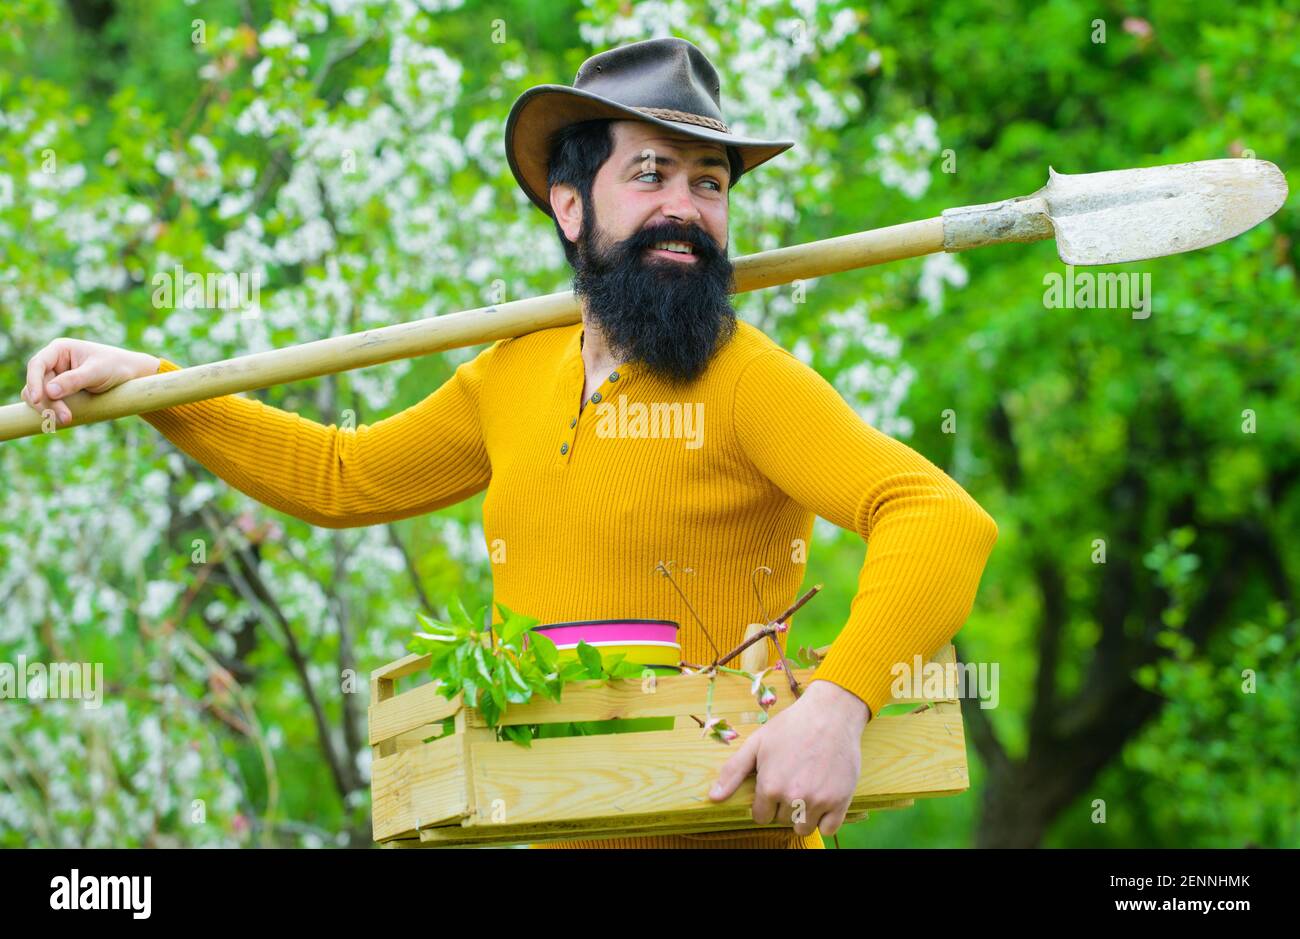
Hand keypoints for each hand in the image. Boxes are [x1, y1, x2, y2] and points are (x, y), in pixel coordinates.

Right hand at [21, 338, 159, 426]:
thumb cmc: (115, 366)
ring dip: (49, 409)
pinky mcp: (61, 392)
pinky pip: (49, 402)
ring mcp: (56, 377)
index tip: (37, 399)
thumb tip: (49, 391)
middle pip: (38, 384)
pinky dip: (53, 411)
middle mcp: (53, 362)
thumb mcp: (97, 372)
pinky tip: (63, 419)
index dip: (33, 381)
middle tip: (65, 418)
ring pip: (40, 396)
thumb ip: (74, 380)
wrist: (131, 374)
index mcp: (59, 350)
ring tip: (67, 420)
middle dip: (47, 402)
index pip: (37, 364)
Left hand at [707, 678, 869, 838]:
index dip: (765, 802)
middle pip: (782, 820)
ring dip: (803, 815)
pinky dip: (825, 819)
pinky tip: (822, 798)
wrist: (831, 714)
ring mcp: (819, 801)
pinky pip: (829, 829)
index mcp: (770, 787)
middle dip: (784, 805)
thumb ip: (733, 772)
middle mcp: (793, 798)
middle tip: (792, 779)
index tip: (773, 786)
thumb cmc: (791, 726)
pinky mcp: (841, 802)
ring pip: (804, 827)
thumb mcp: (756, 743)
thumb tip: (713, 798)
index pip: (760, 816)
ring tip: (806, 790)